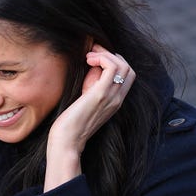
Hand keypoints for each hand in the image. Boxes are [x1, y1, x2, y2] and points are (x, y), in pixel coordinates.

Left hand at [43, 44, 132, 190]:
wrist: (67, 141)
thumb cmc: (70, 124)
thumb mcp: (85, 102)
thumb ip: (91, 88)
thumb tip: (91, 69)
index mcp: (115, 101)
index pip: (127, 75)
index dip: (114, 62)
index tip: (96, 58)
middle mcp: (117, 99)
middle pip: (128, 68)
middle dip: (111, 55)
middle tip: (92, 54)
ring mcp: (111, 96)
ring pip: (123, 65)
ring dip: (106, 54)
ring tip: (89, 57)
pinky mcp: (101, 94)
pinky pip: (112, 67)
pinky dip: (101, 57)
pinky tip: (87, 61)